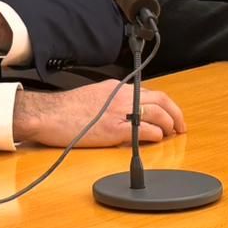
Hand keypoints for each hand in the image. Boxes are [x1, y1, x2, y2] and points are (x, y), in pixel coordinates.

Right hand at [13, 79, 187, 147]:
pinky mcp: (113, 130)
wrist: (47, 114)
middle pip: (160, 100)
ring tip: (170, 134)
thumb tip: (122, 113)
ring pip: (157, 114)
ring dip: (169, 125)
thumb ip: (110, 101)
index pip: (149, 92)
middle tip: (180, 126)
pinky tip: (156, 139)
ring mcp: (119, 112)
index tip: (170, 114)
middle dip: (176, 113)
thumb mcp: (92, 96)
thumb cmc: (64, 109)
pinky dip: (155, 135)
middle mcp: (121, 96)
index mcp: (116, 88)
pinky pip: (144, 131)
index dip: (165, 104)